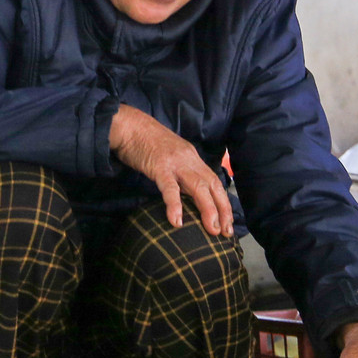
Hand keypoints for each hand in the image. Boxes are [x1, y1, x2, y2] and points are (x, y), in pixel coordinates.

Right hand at [110, 105, 232, 236]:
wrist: (129, 125)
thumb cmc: (146, 142)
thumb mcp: (170, 155)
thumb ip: (180, 171)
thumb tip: (186, 193)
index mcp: (192, 158)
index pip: (214, 182)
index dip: (223, 203)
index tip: (228, 222)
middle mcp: (189, 160)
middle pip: (212, 185)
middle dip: (222, 209)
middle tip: (226, 232)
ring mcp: (175, 163)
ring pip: (198, 187)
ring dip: (208, 209)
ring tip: (212, 229)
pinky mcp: (159, 166)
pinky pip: (169, 187)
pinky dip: (175, 204)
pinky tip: (177, 221)